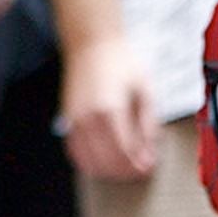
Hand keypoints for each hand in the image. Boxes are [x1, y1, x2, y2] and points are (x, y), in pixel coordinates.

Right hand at [60, 37, 157, 179]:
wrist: (92, 44)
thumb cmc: (120, 62)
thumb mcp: (145, 89)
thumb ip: (148, 124)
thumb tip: (150, 152)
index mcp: (110, 111)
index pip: (124, 153)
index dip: (137, 166)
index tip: (148, 168)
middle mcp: (88, 119)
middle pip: (107, 162)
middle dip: (125, 172)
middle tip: (140, 170)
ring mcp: (74, 121)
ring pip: (89, 163)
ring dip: (108, 172)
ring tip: (124, 167)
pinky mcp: (67, 121)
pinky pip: (75, 153)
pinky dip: (89, 163)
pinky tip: (103, 162)